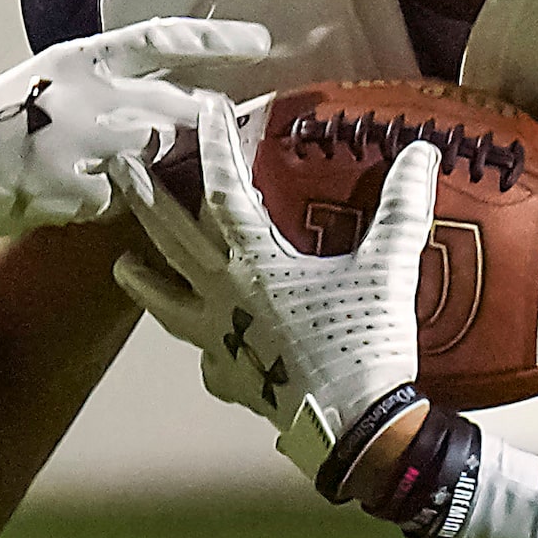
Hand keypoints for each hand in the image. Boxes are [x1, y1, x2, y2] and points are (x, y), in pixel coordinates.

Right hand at [0, 19, 272, 258]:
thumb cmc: (15, 116)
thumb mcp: (61, 76)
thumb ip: (120, 77)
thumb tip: (191, 85)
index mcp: (84, 58)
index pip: (163, 39)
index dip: (216, 40)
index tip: (264, 41)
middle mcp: (92, 95)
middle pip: (183, 109)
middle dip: (212, 124)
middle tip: (228, 131)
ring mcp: (90, 144)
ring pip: (163, 155)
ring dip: (165, 164)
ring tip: (124, 162)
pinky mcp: (87, 189)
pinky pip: (131, 196)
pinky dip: (123, 197)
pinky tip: (90, 190)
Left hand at [110, 95, 438, 487]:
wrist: (352, 426)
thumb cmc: (362, 342)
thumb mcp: (388, 270)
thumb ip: (401, 209)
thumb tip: (419, 153)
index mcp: (256, 265)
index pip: (226, 194)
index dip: (217, 149)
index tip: (204, 111)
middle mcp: (224, 299)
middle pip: (174, 241)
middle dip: (146, 201)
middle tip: (118, 169)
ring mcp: (220, 343)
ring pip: (169, 305)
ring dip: (144, 282)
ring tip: (122, 265)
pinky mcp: (232, 381)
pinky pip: (205, 361)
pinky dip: (201, 350)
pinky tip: (203, 355)